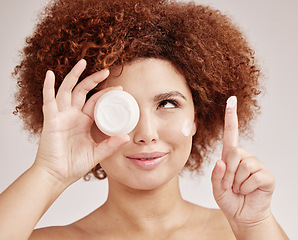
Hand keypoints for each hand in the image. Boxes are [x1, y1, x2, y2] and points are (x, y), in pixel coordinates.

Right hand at [35, 59, 128, 184]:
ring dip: (74, 76)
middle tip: (106, 71)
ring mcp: (61, 116)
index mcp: (84, 121)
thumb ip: (110, 145)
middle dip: (94, 80)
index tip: (119, 89)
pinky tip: (50, 74)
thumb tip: (127, 137)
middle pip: (83, 91)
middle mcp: (72, 115)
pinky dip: (48, 87)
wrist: (57, 176)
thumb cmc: (74, 165)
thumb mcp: (97, 153)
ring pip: (67, 90)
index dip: (106, 94)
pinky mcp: (50, 120)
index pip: (96, 101)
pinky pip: (48, 100)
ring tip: (82, 63)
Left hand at [211, 96, 274, 227]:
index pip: (231, 134)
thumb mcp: (216, 188)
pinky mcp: (266, 175)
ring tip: (238, 189)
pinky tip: (248, 191)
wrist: (243, 216)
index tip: (231, 100)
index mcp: (230, 157)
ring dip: (236, 182)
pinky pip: (253, 177)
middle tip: (229, 185)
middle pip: (234, 152)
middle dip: (227, 172)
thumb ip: (216, 175)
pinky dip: (245, 188)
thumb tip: (221, 162)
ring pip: (243, 165)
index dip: (231, 117)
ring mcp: (256, 165)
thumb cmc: (230, 199)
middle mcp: (244, 157)